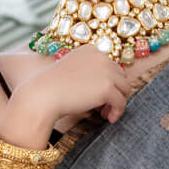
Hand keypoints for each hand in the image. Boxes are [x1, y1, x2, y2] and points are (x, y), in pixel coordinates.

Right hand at [0, 43, 136, 146]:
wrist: (43, 95)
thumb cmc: (53, 86)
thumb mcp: (73, 70)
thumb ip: (90, 73)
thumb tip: (109, 88)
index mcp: (92, 50)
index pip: (111, 66)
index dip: (108, 82)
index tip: (99, 94)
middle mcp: (101, 57)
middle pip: (121, 77)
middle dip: (115, 92)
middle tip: (103, 107)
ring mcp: (106, 72)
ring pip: (125, 89)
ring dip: (117, 103)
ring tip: (105, 113)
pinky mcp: (107, 88)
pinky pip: (121, 102)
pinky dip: (117, 112)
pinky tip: (109, 119)